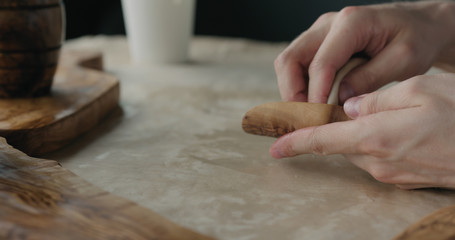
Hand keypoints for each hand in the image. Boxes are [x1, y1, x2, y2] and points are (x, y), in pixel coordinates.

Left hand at [270, 74, 454, 188]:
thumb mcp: (418, 89)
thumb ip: (375, 99)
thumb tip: (349, 108)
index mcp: (374, 137)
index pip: (320, 141)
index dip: (293, 142)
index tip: (272, 147)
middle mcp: (377, 161)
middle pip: (340, 143)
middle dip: (332, 128)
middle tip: (332, 108)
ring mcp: (391, 173)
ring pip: (359, 148)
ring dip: (358, 133)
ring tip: (379, 114)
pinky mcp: (403, 179)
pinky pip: (378, 157)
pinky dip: (375, 141)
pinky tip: (398, 129)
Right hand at [274, 1, 454, 103]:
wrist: (421, 24)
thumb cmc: (417, 38)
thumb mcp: (404, 60)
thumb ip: (371, 78)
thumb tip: (340, 99)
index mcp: (351, 23)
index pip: (320, 63)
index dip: (315, 95)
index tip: (318, 120)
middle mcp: (329, 24)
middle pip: (290, 59)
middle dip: (292, 93)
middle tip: (306, 119)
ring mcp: (321, 32)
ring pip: (289, 62)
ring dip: (294, 91)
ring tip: (309, 114)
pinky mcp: (320, 43)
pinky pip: (298, 65)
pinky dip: (300, 86)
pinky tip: (314, 104)